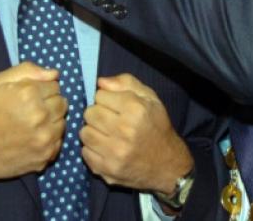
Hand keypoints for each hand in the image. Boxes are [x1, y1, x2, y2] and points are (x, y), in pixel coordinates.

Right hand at [0, 61, 66, 183]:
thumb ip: (27, 71)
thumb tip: (55, 74)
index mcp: (29, 94)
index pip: (54, 86)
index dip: (42, 89)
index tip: (29, 96)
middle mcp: (40, 115)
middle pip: (62, 103)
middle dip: (49, 104)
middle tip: (31, 111)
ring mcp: (44, 138)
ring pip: (62, 122)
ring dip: (51, 122)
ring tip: (31, 125)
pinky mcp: (45, 156)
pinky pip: (58, 142)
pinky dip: (49, 140)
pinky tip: (32, 139)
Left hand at [80, 74, 192, 193]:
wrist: (167, 163)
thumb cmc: (157, 126)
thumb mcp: (150, 98)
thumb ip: (126, 83)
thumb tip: (100, 82)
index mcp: (135, 109)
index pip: (100, 96)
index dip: (107, 99)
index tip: (115, 105)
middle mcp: (124, 130)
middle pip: (89, 113)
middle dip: (97, 113)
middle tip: (109, 120)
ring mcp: (115, 152)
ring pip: (84, 133)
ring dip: (93, 131)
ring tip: (107, 134)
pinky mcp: (107, 169)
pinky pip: (85, 152)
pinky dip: (92, 149)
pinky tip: (106, 148)